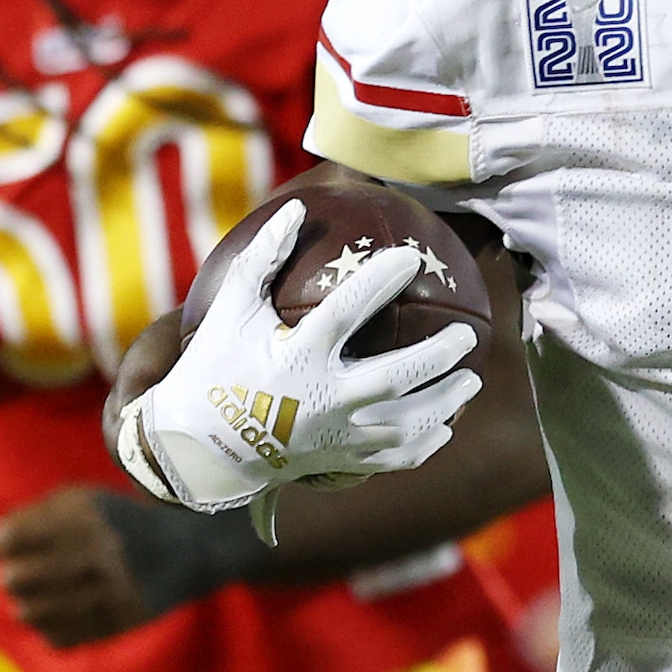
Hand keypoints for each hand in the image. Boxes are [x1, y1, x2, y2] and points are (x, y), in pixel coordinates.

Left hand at [0, 488, 257, 648]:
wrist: (187, 550)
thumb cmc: (118, 521)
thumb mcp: (81, 501)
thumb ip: (33, 517)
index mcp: (87, 515)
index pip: (19, 535)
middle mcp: (101, 551)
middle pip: (21, 577)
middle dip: (10, 578)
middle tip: (13, 577)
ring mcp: (113, 590)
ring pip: (36, 612)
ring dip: (25, 606)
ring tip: (29, 600)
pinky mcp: (122, 621)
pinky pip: (62, 636)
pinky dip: (49, 629)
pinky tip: (52, 617)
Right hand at [109, 203, 479, 519]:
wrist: (200, 449)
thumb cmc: (215, 369)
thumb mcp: (231, 312)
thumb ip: (261, 261)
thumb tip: (295, 208)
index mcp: (296, 357)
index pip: (345, 313)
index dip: (379, 282)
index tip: (411, 258)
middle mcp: (322, 399)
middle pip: (396, 378)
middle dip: (439, 357)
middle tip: (467, 337)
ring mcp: (334, 437)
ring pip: (406, 425)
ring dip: (446, 402)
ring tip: (472, 380)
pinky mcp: (339, 463)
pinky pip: (394, 459)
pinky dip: (424, 445)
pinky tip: (444, 428)